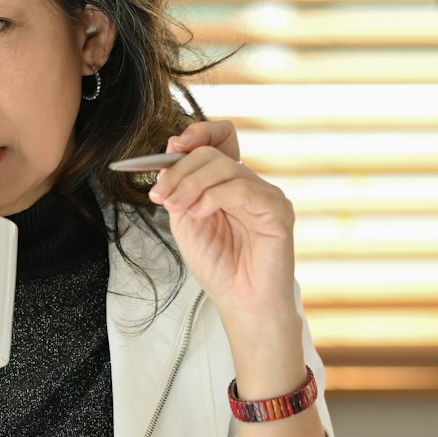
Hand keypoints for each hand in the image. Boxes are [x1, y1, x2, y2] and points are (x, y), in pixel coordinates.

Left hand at [149, 123, 298, 332]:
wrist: (240, 302)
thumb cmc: (218, 265)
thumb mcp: (186, 220)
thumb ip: (180, 188)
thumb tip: (170, 153)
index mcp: (229, 183)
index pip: (221, 137)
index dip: (197, 133)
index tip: (172, 147)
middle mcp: (250, 184)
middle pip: (213, 153)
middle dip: (179, 171)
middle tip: (160, 195)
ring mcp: (266, 194)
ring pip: (223, 167)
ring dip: (190, 184)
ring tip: (176, 207)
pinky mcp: (277, 209)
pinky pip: (241, 188)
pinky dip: (212, 197)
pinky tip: (199, 213)